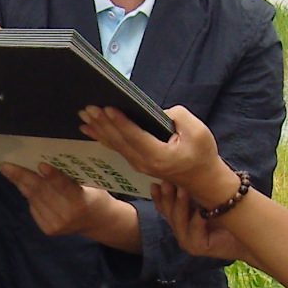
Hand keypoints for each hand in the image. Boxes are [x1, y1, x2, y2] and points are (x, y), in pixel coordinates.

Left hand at [0, 161, 129, 240]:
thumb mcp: (90, 183)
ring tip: (9, 170)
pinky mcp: (48, 229)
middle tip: (6, 165)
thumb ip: (72, 174)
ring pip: (33, 199)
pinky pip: (33, 207)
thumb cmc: (93, 194)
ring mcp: (56, 224)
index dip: (53, 176)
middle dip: (22, 177)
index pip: (65, 187)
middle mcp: (67, 215)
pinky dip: (28, 193)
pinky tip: (22, 183)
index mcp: (81, 201)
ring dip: (20, 183)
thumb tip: (47, 158)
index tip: (41, 165)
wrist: (98, 222)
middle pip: (42, 192)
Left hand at [81, 103, 227, 194]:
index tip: (107, 108)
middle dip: (103, 123)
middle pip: (120, 141)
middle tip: (89, 107)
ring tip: (84, 114)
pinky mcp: (137, 162)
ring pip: (115, 144)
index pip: (135, 136)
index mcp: (159, 155)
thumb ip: (175, 117)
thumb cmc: (202, 153)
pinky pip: (117, 148)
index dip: (120, 122)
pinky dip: (102, 137)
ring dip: (99, 128)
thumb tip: (154, 112)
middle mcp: (145, 162)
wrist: (203, 179)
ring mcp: (139, 164)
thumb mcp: (197, 130)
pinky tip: (90, 129)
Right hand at [156, 182, 251, 262]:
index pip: (164, 207)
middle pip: (168, 213)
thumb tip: (184, 168)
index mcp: (180, 220)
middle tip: (167, 181)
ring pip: (178, 220)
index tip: (156, 181)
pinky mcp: (197, 247)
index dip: (158, 195)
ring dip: (180, 204)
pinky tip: (201, 207)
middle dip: (167, 196)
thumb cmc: (230, 217)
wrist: (248, 237)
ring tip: (182, 189)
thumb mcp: (207, 200)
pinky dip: (197, 217)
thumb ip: (195, 191)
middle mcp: (180, 231)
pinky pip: (194, 228)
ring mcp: (187, 241)